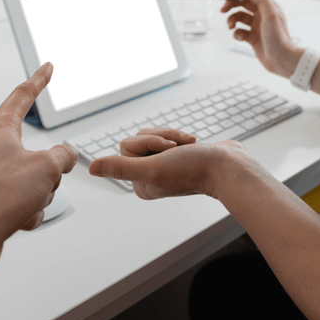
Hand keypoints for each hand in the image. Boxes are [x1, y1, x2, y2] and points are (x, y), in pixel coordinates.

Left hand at [0, 64, 78, 274]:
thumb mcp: (47, 166)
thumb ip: (63, 155)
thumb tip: (64, 157)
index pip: (23, 95)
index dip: (40, 80)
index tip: (46, 68)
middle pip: (35, 149)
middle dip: (46, 170)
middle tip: (43, 179)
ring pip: (32, 177)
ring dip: (38, 193)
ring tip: (25, 202)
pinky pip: (22, 199)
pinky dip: (27, 209)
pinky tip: (18, 218)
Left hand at [88, 127, 252, 200]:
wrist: (229, 166)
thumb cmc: (194, 168)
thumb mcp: (153, 168)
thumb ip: (122, 167)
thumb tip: (90, 168)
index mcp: (140, 184)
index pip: (127, 147)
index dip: (147, 143)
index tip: (167, 151)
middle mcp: (150, 177)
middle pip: (139, 140)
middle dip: (160, 137)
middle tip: (178, 149)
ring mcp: (164, 166)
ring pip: (154, 135)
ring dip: (172, 135)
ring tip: (188, 145)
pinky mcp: (178, 156)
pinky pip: (168, 136)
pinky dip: (180, 136)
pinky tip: (192, 144)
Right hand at [221, 0, 302, 76]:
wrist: (281, 59)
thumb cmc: (279, 38)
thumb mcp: (271, 14)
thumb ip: (261, 0)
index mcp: (268, 6)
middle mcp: (262, 15)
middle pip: (243, 3)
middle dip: (232, 4)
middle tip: (223, 9)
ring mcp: (257, 26)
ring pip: (239, 17)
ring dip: (232, 19)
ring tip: (230, 26)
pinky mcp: (252, 37)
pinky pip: (240, 31)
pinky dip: (236, 33)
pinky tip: (239, 37)